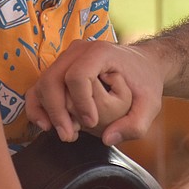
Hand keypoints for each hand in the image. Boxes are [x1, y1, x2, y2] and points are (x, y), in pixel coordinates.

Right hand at [27, 39, 164, 145]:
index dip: (81, 103)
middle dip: (57, 111)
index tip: (92, 123)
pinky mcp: (60, 68)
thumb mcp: (151, 104)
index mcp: (100, 52)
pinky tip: (46, 125)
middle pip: (53, 79)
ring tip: (65, 133)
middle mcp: (78, 50)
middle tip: (70, 136)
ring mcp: (66, 57)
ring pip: (43, 83)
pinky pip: (40, 86)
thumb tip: (108, 138)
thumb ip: (135, 124)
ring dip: (47, 111)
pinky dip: (38, 106)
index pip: (77, 75)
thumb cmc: (145, 82)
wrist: (142, 65)